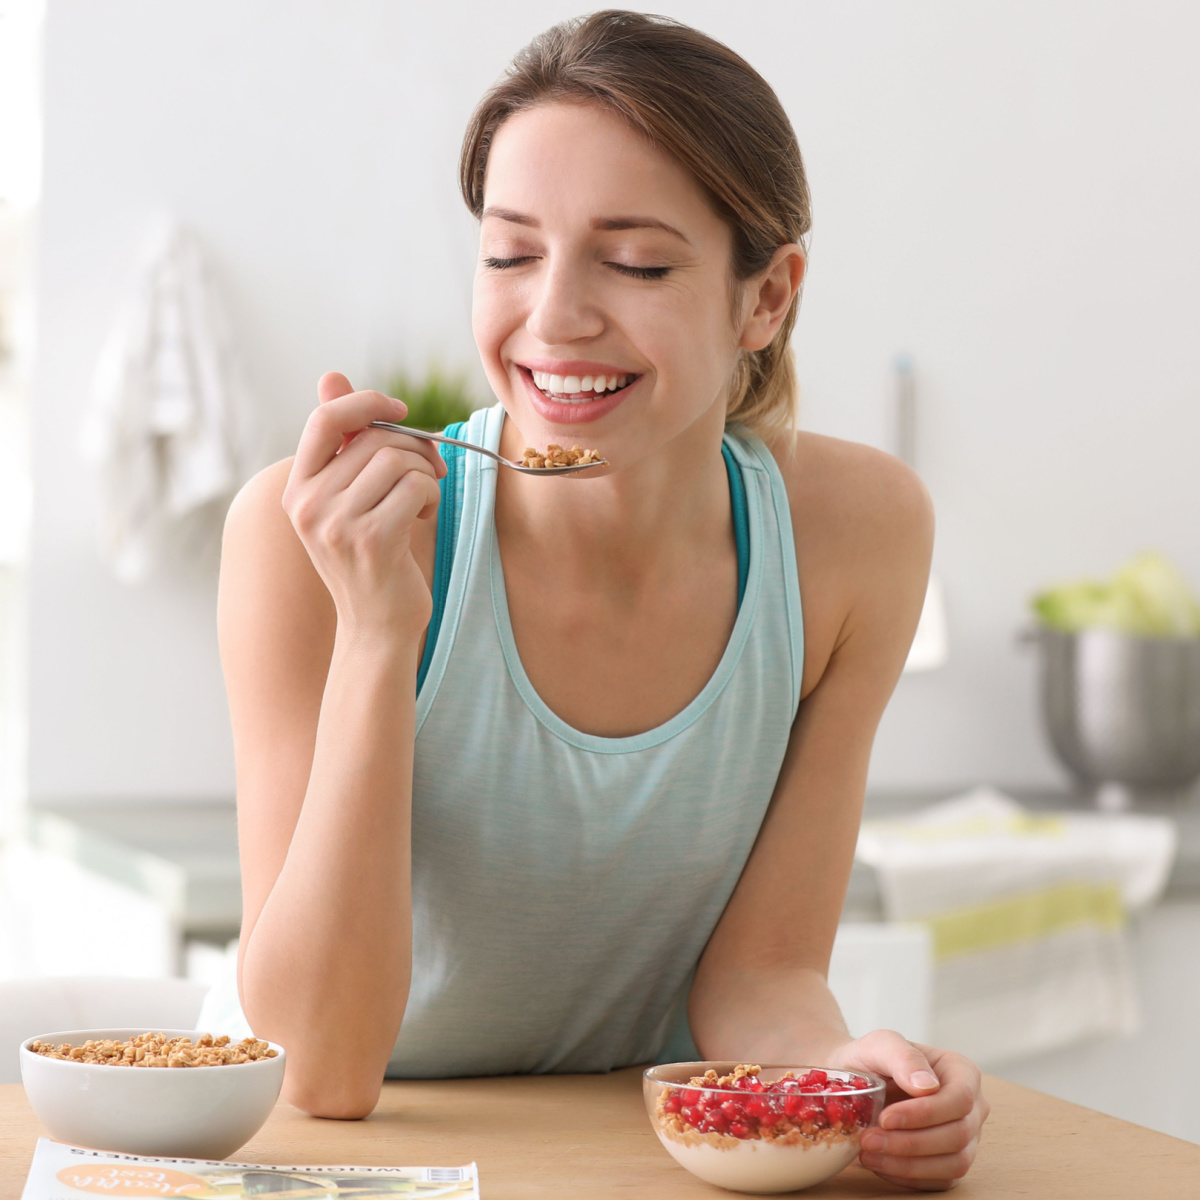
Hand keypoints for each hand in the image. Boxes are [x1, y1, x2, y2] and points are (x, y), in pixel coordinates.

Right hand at [282, 372, 446, 639]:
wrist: (377, 626)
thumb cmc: (372, 558)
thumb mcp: (349, 499)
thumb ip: (344, 442)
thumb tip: (332, 376)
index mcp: (297, 488)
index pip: (326, 418)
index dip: (367, 402)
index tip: (399, 411)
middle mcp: (308, 504)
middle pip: (376, 439)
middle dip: (415, 449)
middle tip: (429, 473)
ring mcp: (336, 524)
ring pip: (400, 461)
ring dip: (425, 476)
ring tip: (419, 504)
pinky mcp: (372, 541)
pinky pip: (417, 487)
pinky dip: (431, 497)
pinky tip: (420, 520)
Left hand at [826, 1030, 988, 1190]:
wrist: (855, 1079)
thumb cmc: (873, 1059)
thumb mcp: (881, 1044)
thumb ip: (903, 1057)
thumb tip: (928, 1086)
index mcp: (962, 1072)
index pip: (960, 1098)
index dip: (926, 1113)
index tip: (886, 1118)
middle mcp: (972, 1108)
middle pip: (958, 1135)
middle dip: (910, 1143)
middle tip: (869, 1140)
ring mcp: (965, 1139)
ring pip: (953, 1164)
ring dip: (908, 1165)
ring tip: (868, 1154)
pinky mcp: (950, 1164)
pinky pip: (939, 1181)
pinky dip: (907, 1177)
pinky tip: (878, 1163)